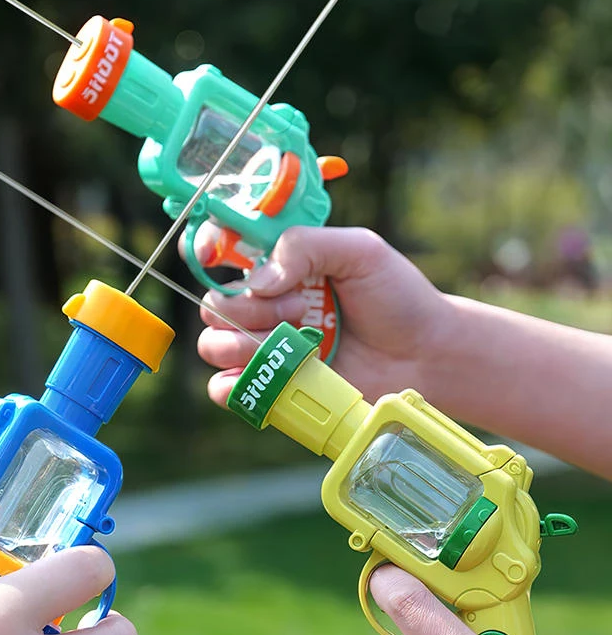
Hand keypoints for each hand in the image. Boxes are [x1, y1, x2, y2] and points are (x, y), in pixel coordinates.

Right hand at [195, 226, 449, 405]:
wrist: (425, 355)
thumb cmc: (397, 297)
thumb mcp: (359, 250)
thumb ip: (305, 246)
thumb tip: (256, 282)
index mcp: (280, 265)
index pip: (222, 249)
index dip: (209, 247)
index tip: (216, 253)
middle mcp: (266, 304)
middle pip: (213, 304)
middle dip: (245, 308)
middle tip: (299, 309)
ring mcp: (268, 345)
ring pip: (213, 344)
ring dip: (240, 343)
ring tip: (291, 344)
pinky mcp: (275, 385)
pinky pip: (226, 388)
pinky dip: (232, 386)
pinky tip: (260, 377)